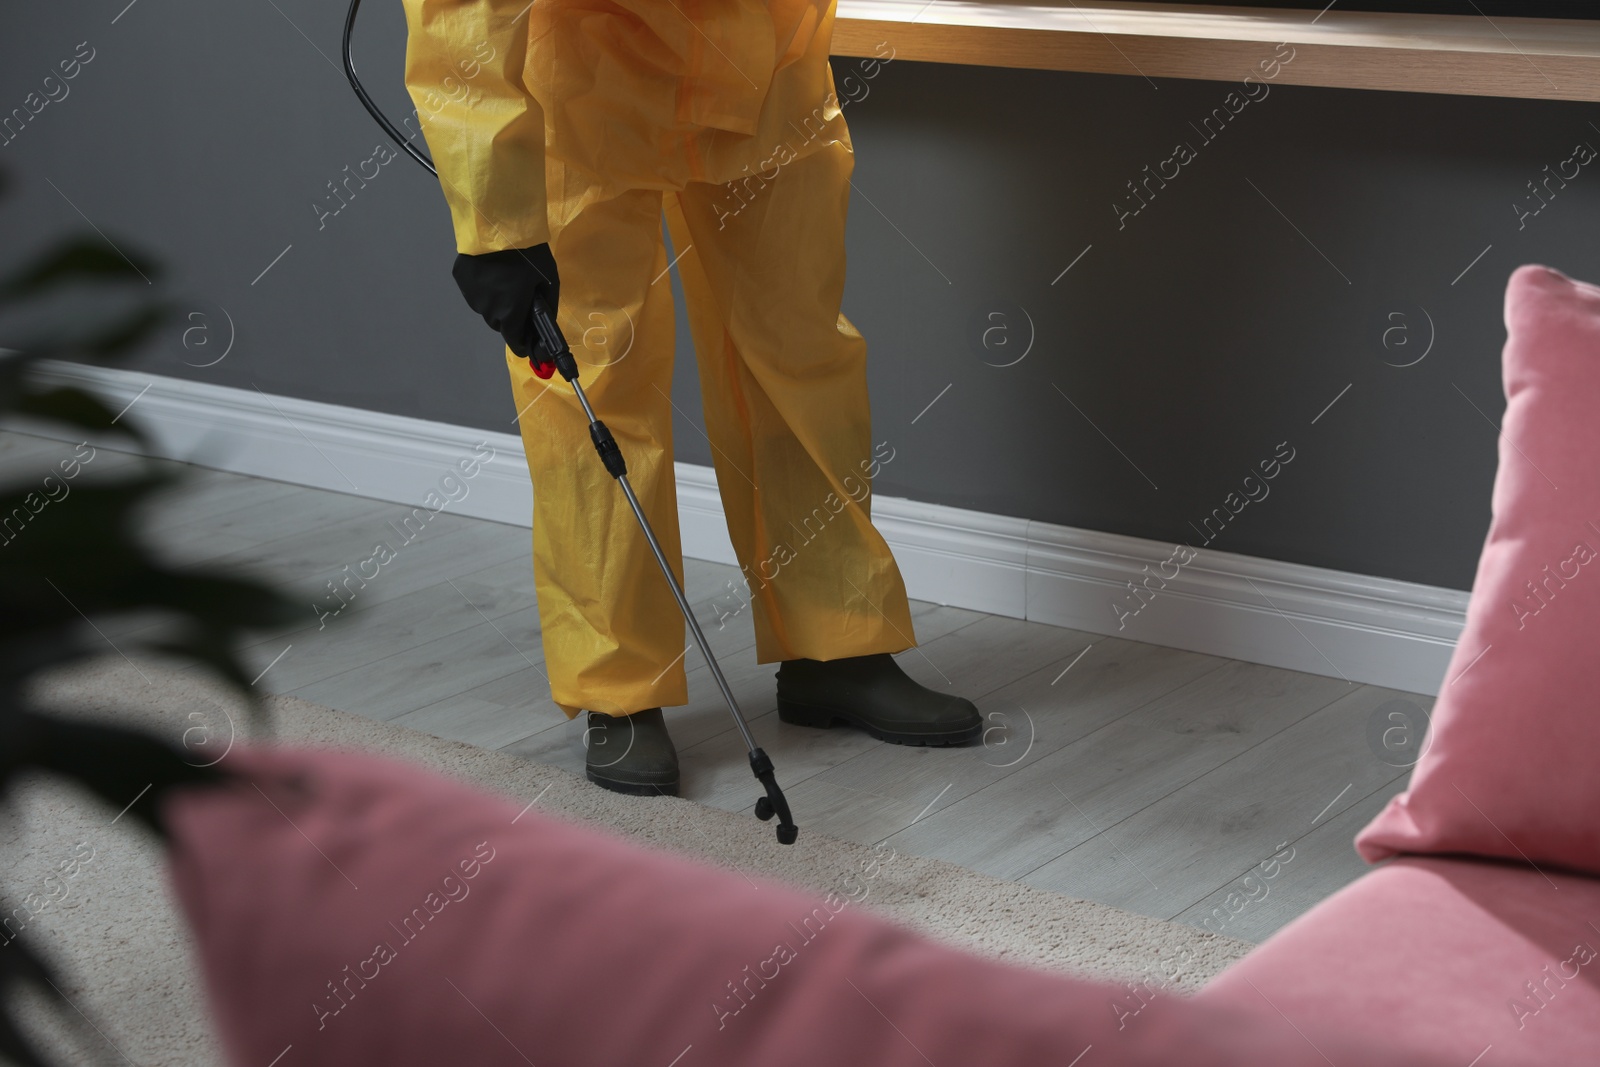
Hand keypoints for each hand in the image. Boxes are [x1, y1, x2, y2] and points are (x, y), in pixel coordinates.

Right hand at [451, 244, 560, 376]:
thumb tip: (547, 323)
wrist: (497, 224)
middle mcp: (487, 311)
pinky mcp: (460, 279)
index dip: (525, 343)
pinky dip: (483, 287)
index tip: (530, 338)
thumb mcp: (549, 280)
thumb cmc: (529, 254)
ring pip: (486, 309)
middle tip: (520, 298)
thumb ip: (549, 306)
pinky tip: (490, 270)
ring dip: (496, 303)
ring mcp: (471, 295)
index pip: (515, 343)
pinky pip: (475, 291)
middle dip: (511, 319)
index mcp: (510, 314)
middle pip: (501, 325)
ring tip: (505, 281)